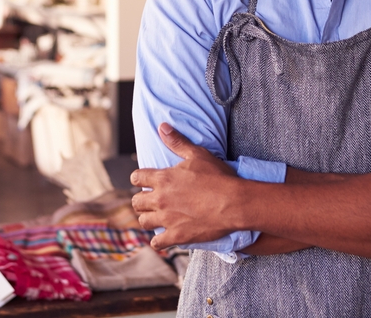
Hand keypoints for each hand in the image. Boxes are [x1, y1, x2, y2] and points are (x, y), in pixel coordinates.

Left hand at [131, 123, 237, 248]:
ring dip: (148, 218)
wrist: (234, 203)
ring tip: (156, 216)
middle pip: (136, 201)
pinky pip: (157, 242)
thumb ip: (177, 141)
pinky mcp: (176, 236)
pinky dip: (158, 240)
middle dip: (141, 200)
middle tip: (150, 200)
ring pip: (144, 221)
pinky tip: (164, 236)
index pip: (137, 178)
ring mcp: (167, 219)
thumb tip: (162, 127)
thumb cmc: (218, 177)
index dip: (139, 178)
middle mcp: (160, 199)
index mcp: (162, 179)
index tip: (145, 181)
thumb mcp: (197, 154)